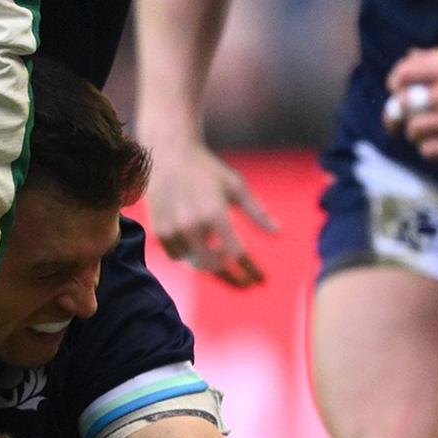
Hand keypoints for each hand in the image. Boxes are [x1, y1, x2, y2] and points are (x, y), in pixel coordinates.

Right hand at [147, 139, 276, 287]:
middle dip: (233, 280)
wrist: (168, 153)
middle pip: (216, 268)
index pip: (237, 254)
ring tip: (223, 264)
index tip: (261, 280)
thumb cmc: (207, 170)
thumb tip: (278, 233)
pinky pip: (177, 256)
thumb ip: (257, 212)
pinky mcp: (159, 230)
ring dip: (211, 267)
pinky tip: (199, 250)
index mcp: (215, 214)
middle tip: (245, 284)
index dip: (251, 270)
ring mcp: (173, 229)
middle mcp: (193, 225)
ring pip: (195, 264)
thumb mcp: (236, 186)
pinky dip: (189, 257)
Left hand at [383, 47, 437, 158]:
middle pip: (403, 103)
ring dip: (415, 133)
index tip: (396, 90)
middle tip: (397, 120)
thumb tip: (410, 56)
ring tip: (426, 133)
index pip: (406, 72)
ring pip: (414, 129)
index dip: (394, 81)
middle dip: (396, 113)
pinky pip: (428, 150)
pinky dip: (429, 149)